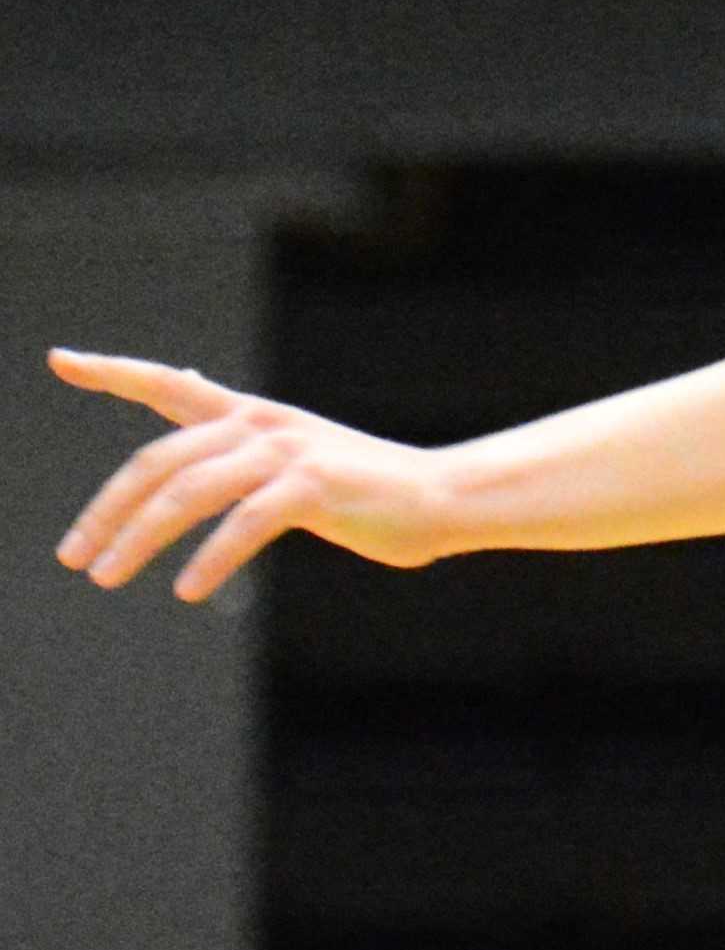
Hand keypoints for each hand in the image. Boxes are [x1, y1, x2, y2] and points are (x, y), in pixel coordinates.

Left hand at [48, 349, 452, 600]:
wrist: (439, 495)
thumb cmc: (361, 487)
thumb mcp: (292, 451)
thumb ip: (238, 433)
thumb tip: (192, 383)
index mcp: (251, 415)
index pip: (169, 383)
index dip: (112, 371)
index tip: (60, 360)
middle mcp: (261, 425)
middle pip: (159, 460)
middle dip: (106, 509)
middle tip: (73, 556)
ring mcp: (288, 453)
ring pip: (188, 492)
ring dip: (138, 538)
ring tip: (106, 577)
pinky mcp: (312, 486)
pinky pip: (242, 523)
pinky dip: (210, 558)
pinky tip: (188, 590)